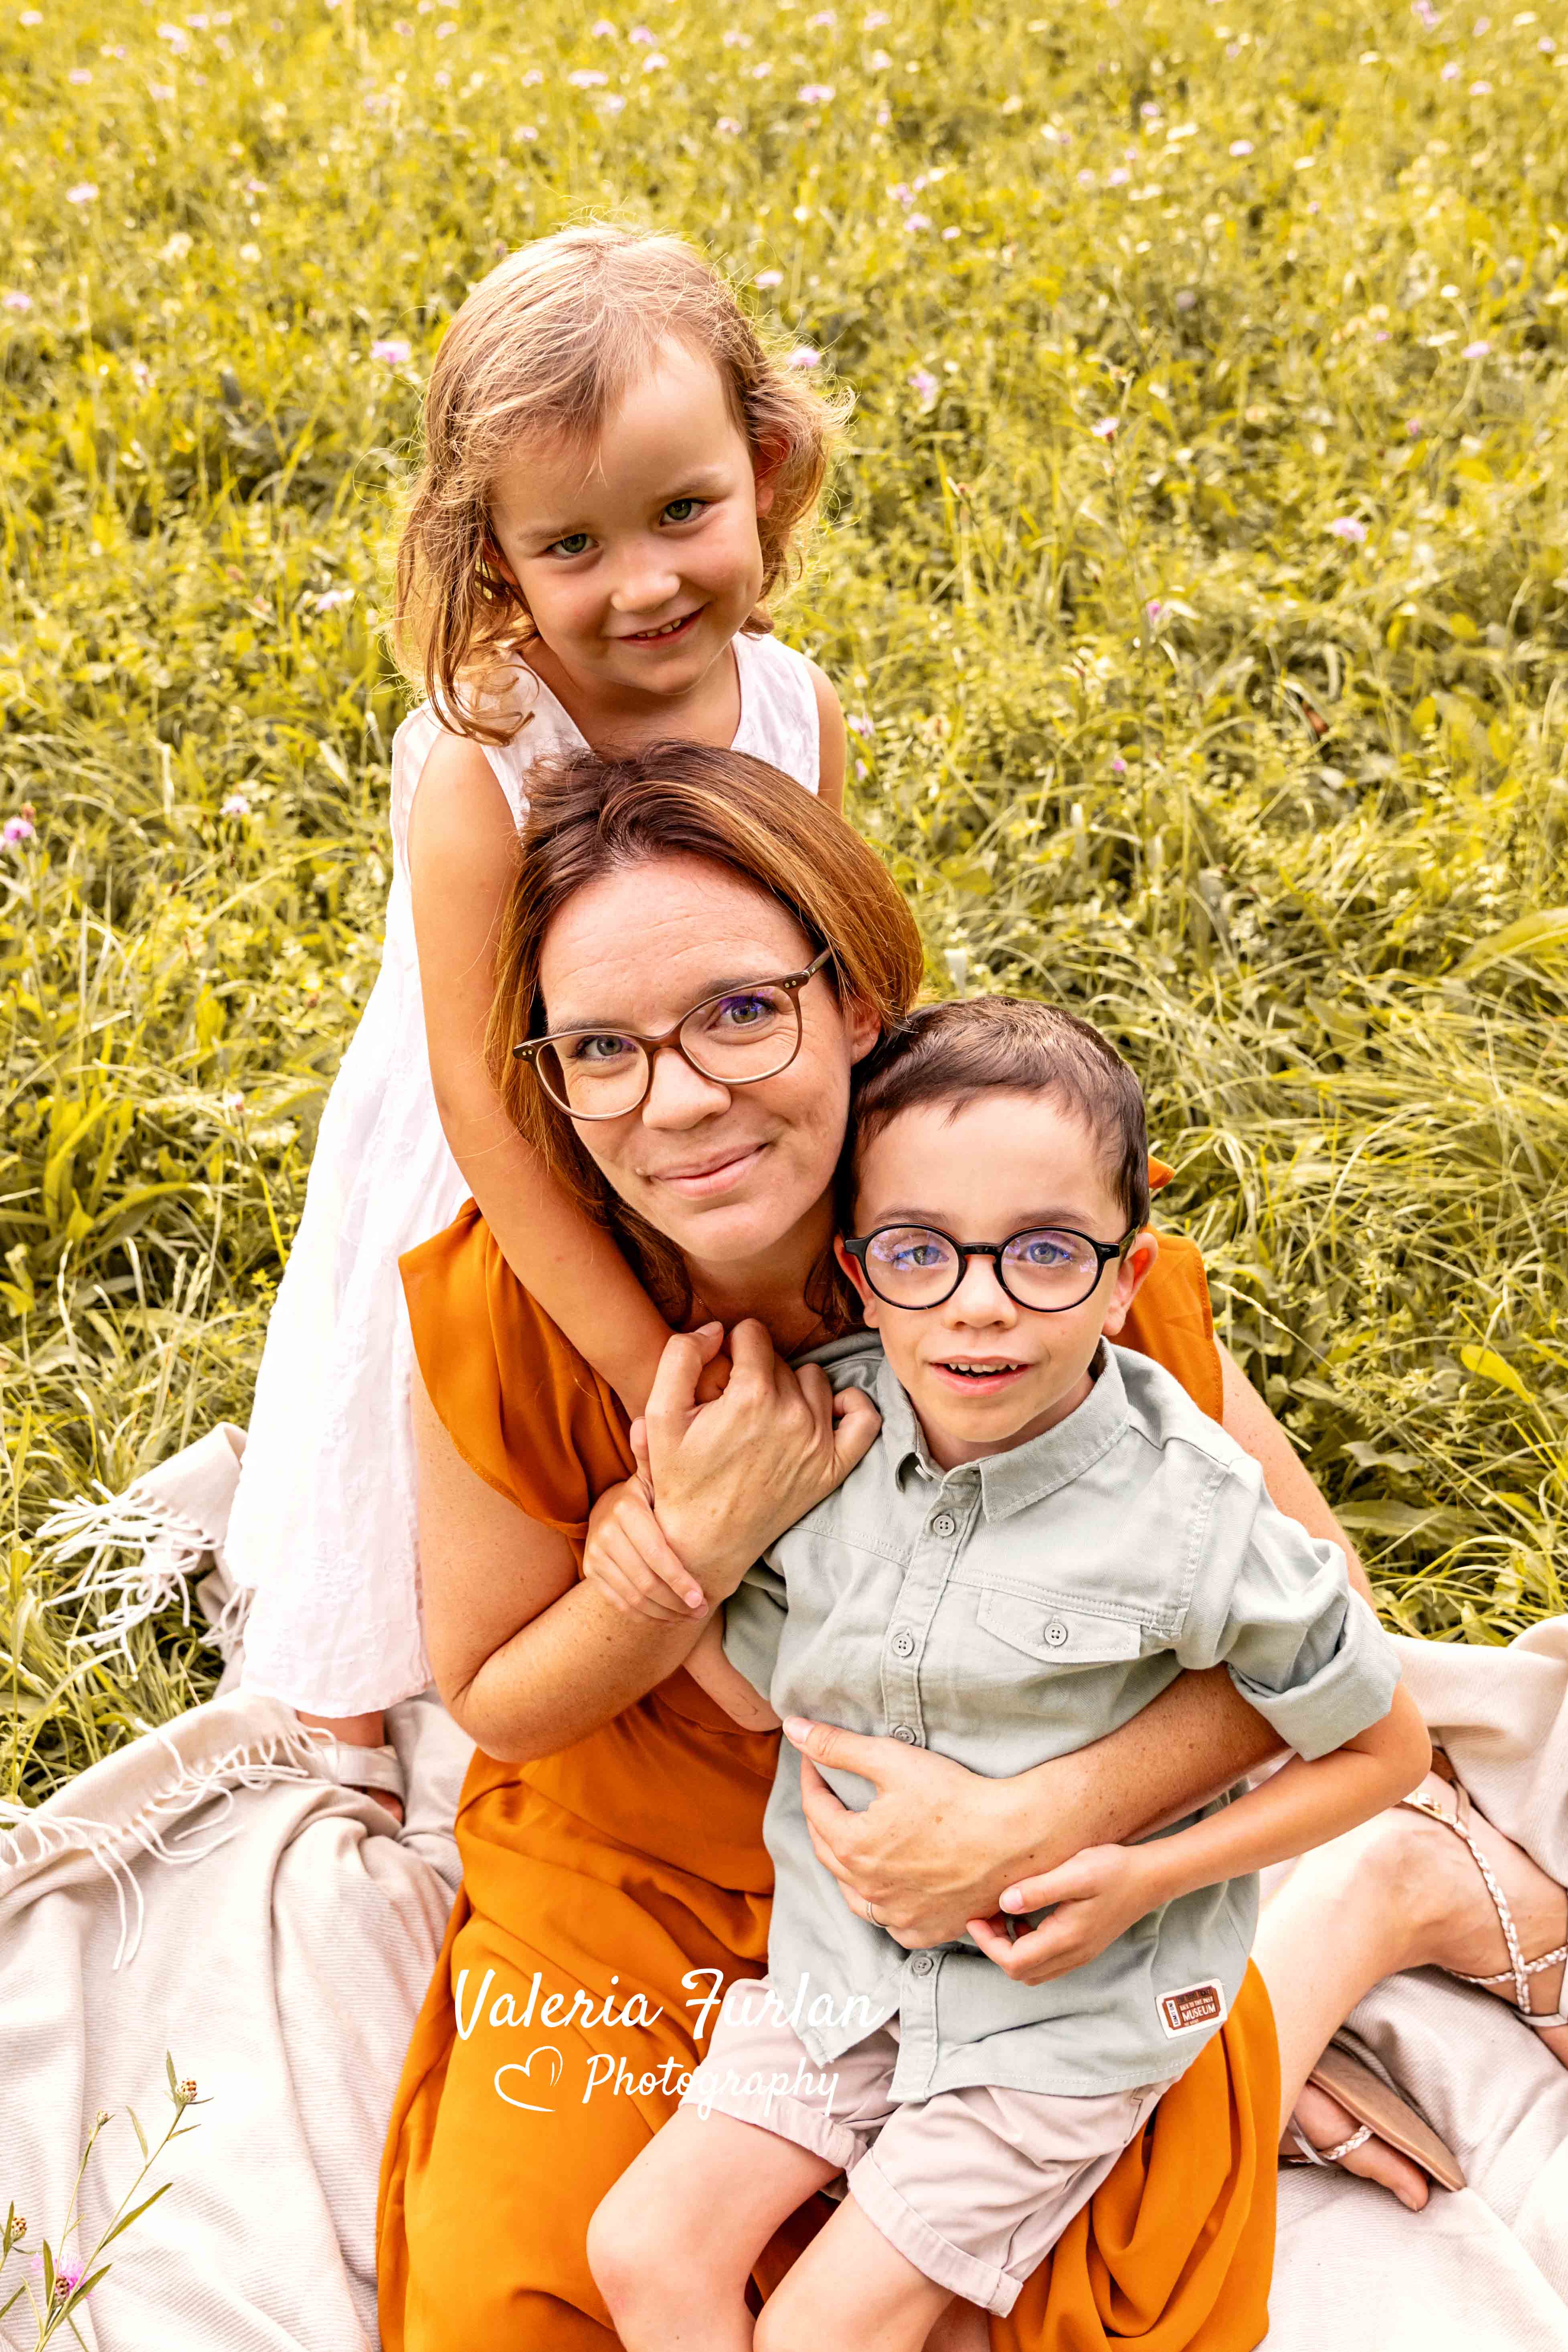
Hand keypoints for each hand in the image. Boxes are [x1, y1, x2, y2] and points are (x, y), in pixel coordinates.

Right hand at [581, 1428, 705, 1620]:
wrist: (616, 1511)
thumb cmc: (652, 1493)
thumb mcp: (656, 1475)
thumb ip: (655, 1458)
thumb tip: (643, 1423)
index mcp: (626, 1507)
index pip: (657, 1553)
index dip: (680, 1579)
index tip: (705, 1597)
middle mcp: (604, 1531)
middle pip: (644, 1580)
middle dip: (676, 1601)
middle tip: (703, 1610)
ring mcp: (594, 1553)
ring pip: (632, 1595)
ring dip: (664, 1612)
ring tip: (690, 1616)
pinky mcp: (590, 1571)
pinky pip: (619, 1601)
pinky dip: (645, 1614)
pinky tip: (668, 1616)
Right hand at [642, 1323, 880, 1601]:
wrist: (705, 1543)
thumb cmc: (680, 1479)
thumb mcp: (660, 1415)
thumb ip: (681, 1356)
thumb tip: (717, 1328)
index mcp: (751, 1395)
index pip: (752, 1333)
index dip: (731, 1349)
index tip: (721, 1375)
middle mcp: (793, 1413)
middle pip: (780, 1359)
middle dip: (756, 1372)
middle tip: (735, 1406)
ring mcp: (819, 1441)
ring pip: (815, 1380)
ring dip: (792, 1388)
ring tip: (767, 1414)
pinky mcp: (835, 1466)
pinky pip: (864, 1417)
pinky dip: (849, 1407)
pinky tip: (824, 1412)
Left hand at [782, 1718, 1020, 1947]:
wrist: (1014, 1839)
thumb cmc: (956, 1797)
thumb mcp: (891, 1760)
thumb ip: (838, 1746)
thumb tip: (794, 1728)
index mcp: (853, 1847)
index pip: (816, 1809)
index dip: (813, 1779)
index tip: (814, 1760)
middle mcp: (868, 1889)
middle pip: (828, 1850)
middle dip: (823, 1818)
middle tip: (828, 1794)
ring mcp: (897, 1915)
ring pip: (853, 1893)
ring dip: (844, 1865)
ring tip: (850, 1841)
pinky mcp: (925, 1930)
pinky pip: (889, 1921)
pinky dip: (880, 1902)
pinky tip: (886, 1886)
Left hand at [965, 1844, 1160, 1985]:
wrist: (1150, 1877)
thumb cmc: (1113, 1870)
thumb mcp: (1075, 1872)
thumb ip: (1039, 1889)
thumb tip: (1004, 1903)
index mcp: (1067, 1939)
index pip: (1014, 1961)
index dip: (987, 1944)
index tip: (974, 1917)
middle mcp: (1073, 1954)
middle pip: (1020, 1972)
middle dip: (995, 1948)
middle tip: (983, 1915)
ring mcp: (1080, 1954)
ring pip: (1033, 1970)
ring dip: (1011, 1948)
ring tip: (1001, 1915)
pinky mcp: (1084, 1946)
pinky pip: (1047, 1961)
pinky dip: (1028, 1945)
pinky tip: (1025, 1917)